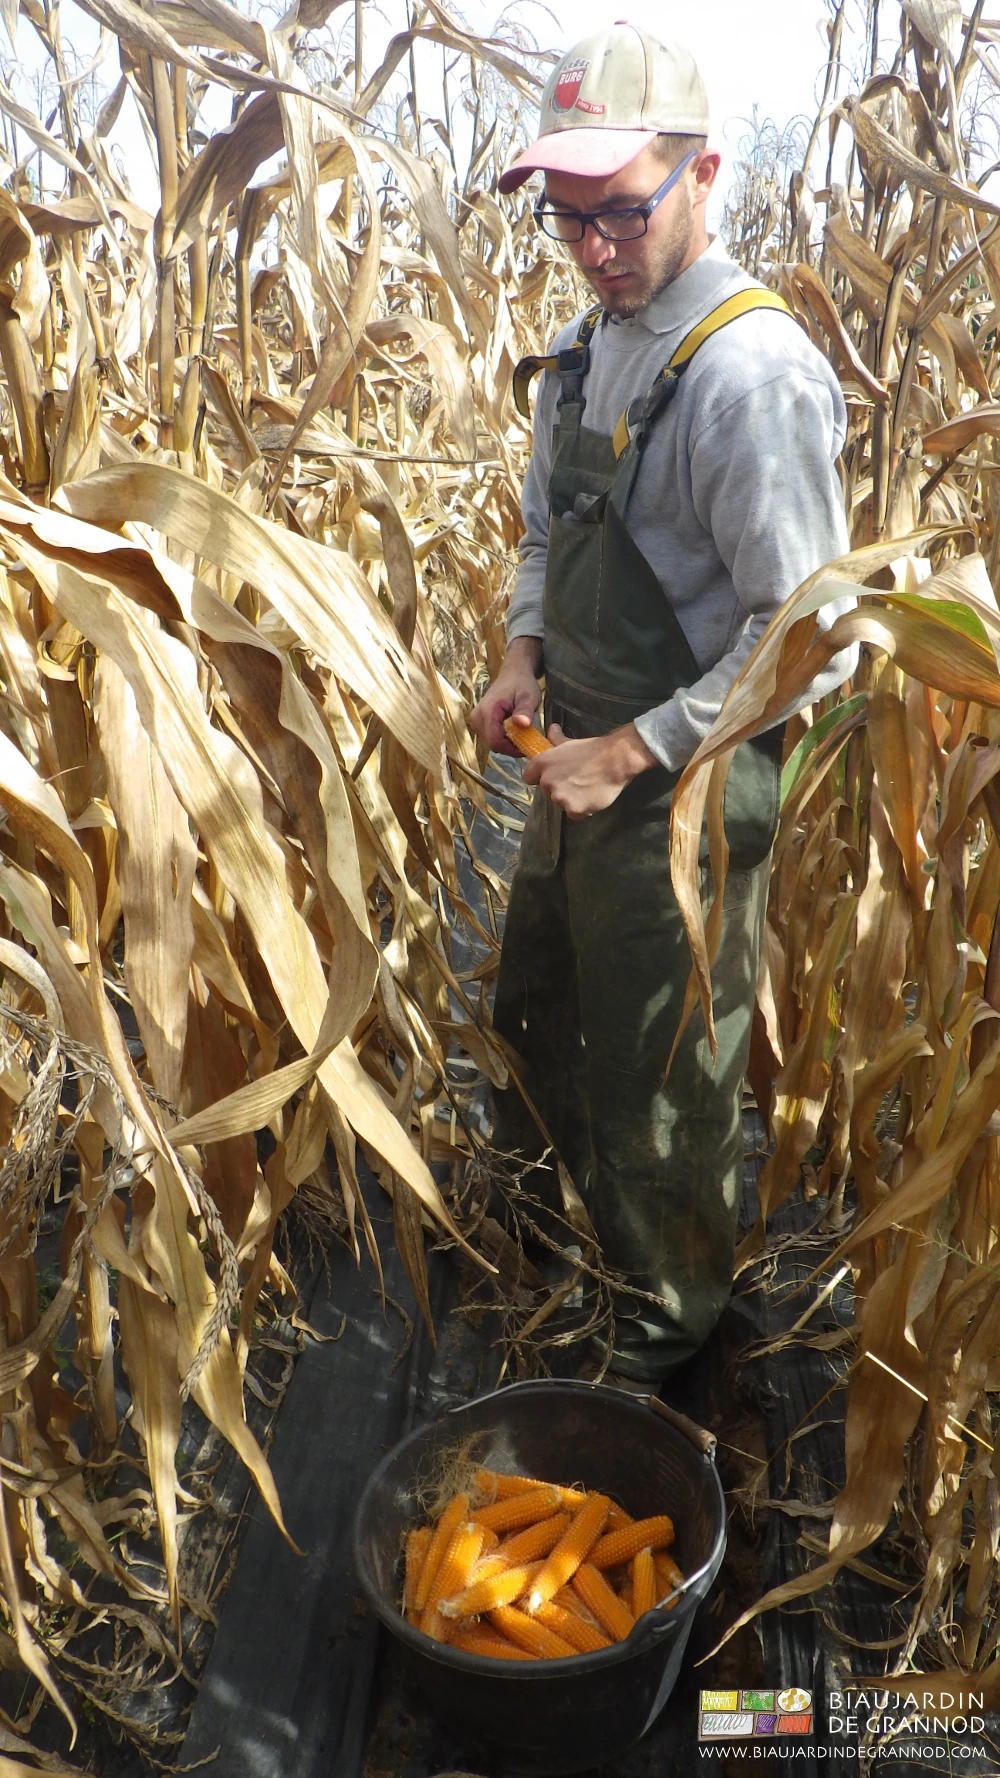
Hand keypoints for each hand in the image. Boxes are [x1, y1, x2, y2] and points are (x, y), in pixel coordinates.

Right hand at [468, 636, 542, 753]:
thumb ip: (525, 711)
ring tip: (522, 733)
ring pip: (492, 742)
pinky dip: (504, 738)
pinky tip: (515, 731)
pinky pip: (491, 737)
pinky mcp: (478, 722)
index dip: (511, 749)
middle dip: (511, 746)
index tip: (528, 746)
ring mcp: (476, 720)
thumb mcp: (529, 696)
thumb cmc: (522, 683)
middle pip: (493, 744)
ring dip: (508, 743)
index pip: (495, 741)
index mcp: (488, 711)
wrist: (513, 673)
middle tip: (528, 739)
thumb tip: (523, 724)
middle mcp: (477, 717)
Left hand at [523, 722, 657, 818]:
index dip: (540, 778)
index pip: (529, 777)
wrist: (616, 760)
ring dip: (570, 800)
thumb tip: (551, 728)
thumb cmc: (593, 749)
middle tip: (576, 781)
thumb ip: (556, 740)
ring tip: (586, 789)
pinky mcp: (574, 810)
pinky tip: (591, 798)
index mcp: (543, 763)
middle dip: (558, 789)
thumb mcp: (571, 743)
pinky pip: (574, 814)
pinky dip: (582, 809)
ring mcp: (560, 797)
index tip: (552, 777)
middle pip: (547, 792)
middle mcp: (547, 782)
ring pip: (560, 803)